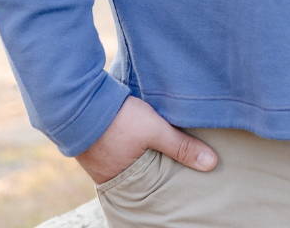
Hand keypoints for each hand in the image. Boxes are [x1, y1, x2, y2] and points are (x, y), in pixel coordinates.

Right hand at [74, 96, 217, 183]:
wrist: (77, 100)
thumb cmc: (118, 119)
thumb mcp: (155, 129)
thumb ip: (182, 146)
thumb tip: (212, 164)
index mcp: (126, 181)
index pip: (154, 189)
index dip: (169, 183)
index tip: (187, 179)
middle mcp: (111, 177)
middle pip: (144, 177)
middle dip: (160, 170)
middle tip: (180, 166)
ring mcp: (101, 162)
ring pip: (133, 163)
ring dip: (146, 156)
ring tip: (163, 150)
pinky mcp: (97, 145)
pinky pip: (121, 151)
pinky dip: (134, 147)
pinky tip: (141, 138)